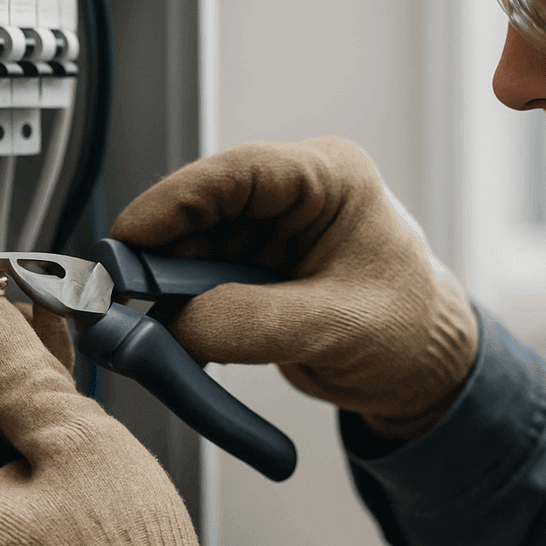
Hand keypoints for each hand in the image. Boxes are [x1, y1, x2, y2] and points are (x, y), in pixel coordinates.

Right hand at [111, 136, 478, 438]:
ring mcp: (270, 237)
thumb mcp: (339, 326)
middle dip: (159, 258)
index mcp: (330, 179)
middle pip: (203, 212)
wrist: (424, 373)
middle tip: (122, 300)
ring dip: (165, 294)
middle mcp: (294, 199)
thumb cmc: (411, 333)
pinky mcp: (254, 276)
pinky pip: (200, 288)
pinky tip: (173, 345)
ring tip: (146, 334)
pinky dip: (181, 317)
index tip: (128, 238)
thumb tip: (176, 323)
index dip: (173, 202)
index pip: (238, 172)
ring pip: (192, 252)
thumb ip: (255, 321)